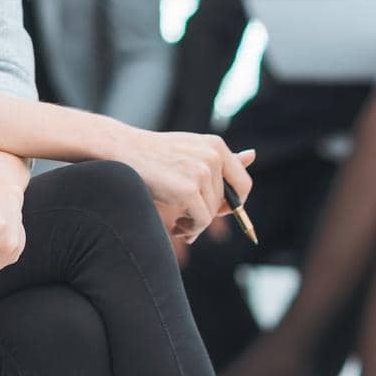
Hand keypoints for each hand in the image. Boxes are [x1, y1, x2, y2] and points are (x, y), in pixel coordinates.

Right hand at [120, 130, 253, 244]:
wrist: (122, 150)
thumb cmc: (156, 154)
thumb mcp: (192, 150)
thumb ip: (222, 158)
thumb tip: (252, 155)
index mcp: (217, 145)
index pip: (243, 183)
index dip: (232, 203)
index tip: (213, 209)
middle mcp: (214, 156)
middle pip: (227, 202)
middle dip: (211, 214)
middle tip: (191, 218)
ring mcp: (202, 172)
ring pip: (213, 213)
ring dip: (196, 223)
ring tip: (177, 220)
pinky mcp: (188, 189)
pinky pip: (201, 221)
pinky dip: (190, 229)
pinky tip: (175, 226)